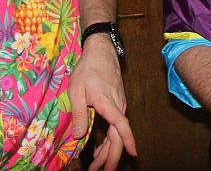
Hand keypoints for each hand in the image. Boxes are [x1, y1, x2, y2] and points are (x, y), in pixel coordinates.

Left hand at [68, 35, 136, 170]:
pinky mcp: (117, 104)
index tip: (133, 154)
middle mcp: (118, 106)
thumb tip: (79, 136)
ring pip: (117, 132)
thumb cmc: (88, 69)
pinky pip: (116, 126)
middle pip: (119, 136)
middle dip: (112, 157)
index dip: (127, 141)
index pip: (121, 125)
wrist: (101, 51)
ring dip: (109, 150)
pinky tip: (101, 148)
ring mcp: (119, 105)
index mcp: (108, 103)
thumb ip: (79, 113)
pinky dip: (109, 139)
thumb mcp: (76, 90)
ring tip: (97, 165)